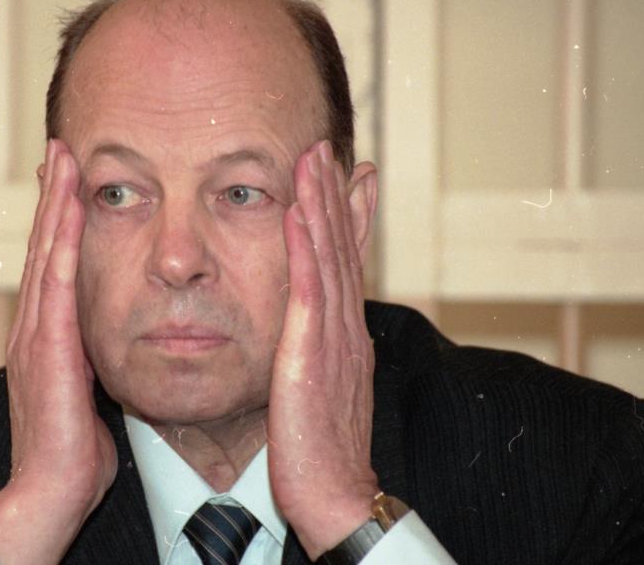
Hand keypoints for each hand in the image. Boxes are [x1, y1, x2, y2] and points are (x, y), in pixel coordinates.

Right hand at [0, 140, 116, 563]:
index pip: (53, 265)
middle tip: (59, 149)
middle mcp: (36, 327)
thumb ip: (91, 360)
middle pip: (42, 247)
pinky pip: (56, 285)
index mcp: (47, 337)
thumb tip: (106, 343)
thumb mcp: (86, 393)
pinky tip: (68, 212)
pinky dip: (58, 244)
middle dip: (52, 196)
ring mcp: (36, 336)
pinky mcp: (48, 350)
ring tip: (62, 160)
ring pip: (44, 255)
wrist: (50, 493)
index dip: (59, 220)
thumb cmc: (74, 452)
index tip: (71, 180)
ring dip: (53, 205)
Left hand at [268, 140, 378, 558]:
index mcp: (344, 337)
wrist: (333, 493)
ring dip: (321, 205)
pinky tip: (298, 213)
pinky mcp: (312, 354)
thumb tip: (311, 337)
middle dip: (335, 196)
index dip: (345, 218)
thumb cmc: (318, 451)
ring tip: (314, 159)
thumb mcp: (317, 391)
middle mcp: (345, 329)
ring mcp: (333, 339)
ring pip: (329, 258)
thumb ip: (315, 356)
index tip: (343, 178)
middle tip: (329, 149)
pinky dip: (306, 247)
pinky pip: (308, 290)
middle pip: (341, 250)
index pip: (345, 265)